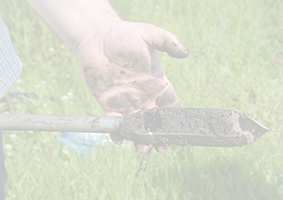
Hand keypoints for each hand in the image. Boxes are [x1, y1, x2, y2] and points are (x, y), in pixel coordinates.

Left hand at [75, 21, 188, 152]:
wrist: (97, 35)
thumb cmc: (124, 34)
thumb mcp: (149, 34)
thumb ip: (167, 41)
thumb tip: (185, 53)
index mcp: (156, 82)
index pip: (170, 103)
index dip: (175, 117)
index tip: (179, 128)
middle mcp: (143, 95)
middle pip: (154, 120)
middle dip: (159, 134)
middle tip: (161, 146)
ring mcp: (126, 100)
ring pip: (136, 124)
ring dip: (139, 137)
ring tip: (142, 148)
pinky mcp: (108, 102)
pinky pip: (114, 120)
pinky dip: (117, 130)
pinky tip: (119, 138)